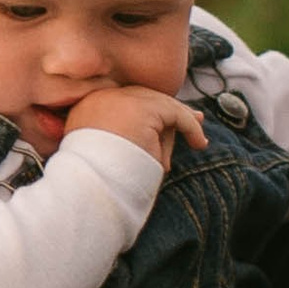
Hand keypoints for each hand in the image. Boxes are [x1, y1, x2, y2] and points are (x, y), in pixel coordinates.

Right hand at [60, 84, 207, 172]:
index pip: (127, 101)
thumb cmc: (99, 182)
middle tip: (196, 119)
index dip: (153, 109)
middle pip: (146, 100)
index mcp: (88, 107)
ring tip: (189, 147)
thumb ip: (130, 136)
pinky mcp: (142, 109)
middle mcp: (102, 97)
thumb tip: (165, 131)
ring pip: (160, 108)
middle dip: (173, 110)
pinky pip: (174, 114)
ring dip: (176, 130)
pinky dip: (191, 128)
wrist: (88, 190)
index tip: (173, 121)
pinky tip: (199, 143)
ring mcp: (121, 100)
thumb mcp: (112, 154)